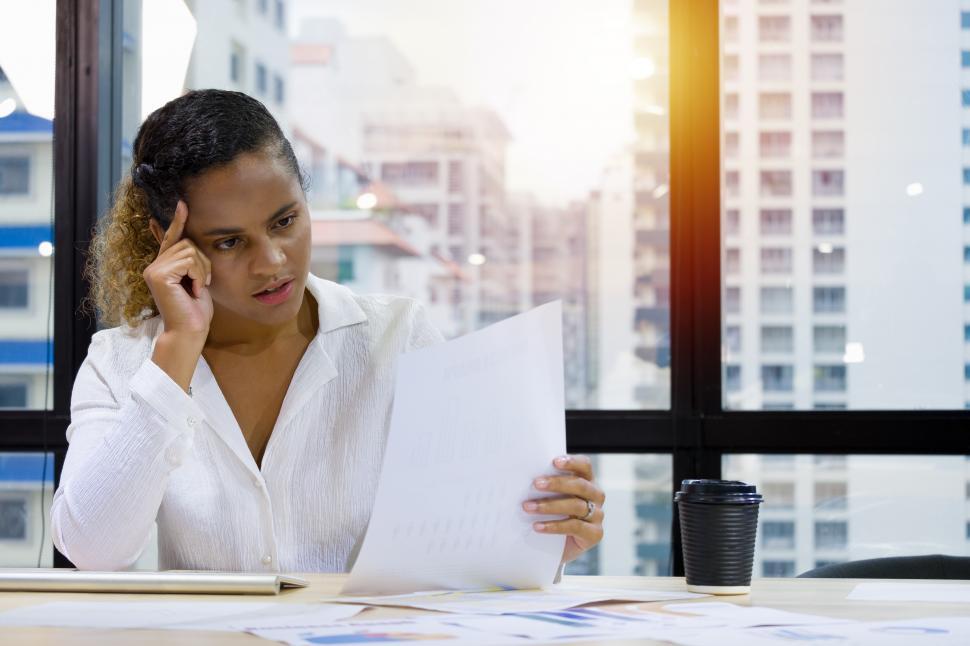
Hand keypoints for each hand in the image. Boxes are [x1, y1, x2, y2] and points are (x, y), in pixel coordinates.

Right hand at [143, 200, 212, 339]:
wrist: (190, 330)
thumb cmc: (196, 310)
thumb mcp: (197, 280)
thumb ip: (192, 262)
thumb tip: (191, 243)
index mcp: (163, 266)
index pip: (170, 238)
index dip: (177, 221)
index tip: (182, 204)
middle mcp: (154, 265)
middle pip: (187, 242)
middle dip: (203, 262)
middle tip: (201, 283)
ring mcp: (154, 269)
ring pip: (189, 250)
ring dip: (202, 269)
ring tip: (197, 288)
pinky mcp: (158, 275)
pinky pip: (188, 261)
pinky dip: (198, 275)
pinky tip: (193, 290)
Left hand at [523, 454, 604, 563]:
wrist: (555, 547)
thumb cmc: (551, 515)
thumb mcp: (550, 497)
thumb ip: (545, 485)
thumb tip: (524, 476)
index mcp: (587, 481)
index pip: (585, 466)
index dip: (572, 462)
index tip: (554, 462)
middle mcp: (595, 496)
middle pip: (580, 485)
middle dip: (557, 483)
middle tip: (536, 484)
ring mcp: (597, 515)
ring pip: (576, 506)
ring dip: (549, 506)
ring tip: (528, 507)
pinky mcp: (594, 534)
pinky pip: (575, 527)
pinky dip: (554, 526)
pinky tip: (537, 526)